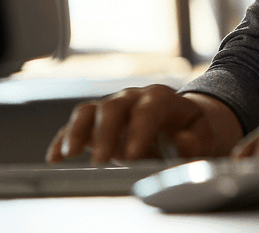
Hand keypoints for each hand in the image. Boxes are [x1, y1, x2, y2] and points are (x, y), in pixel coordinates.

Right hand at [46, 85, 238, 163]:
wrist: (182, 124)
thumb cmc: (191, 132)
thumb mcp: (202, 137)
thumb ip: (195, 141)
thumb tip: (183, 142)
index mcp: (161, 98)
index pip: (148, 109)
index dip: (139, 130)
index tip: (132, 155)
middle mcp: (133, 98)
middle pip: (114, 107)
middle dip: (106, 134)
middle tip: (101, 161)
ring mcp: (112, 107)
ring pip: (90, 110)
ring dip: (77, 131)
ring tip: (69, 154)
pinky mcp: (97, 122)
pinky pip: (77, 125)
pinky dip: (63, 139)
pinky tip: (55, 157)